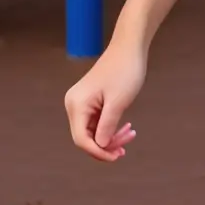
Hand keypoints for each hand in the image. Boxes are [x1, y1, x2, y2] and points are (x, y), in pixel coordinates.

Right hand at [64, 41, 146, 162]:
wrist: (130, 47)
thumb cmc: (125, 71)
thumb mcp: (118, 102)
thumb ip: (107, 126)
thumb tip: (100, 146)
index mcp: (77, 105)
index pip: (81, 140)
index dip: (98, 152)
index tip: (117, 156)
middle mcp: (74, 104)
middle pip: (86, 137)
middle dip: (107, 144)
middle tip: (127, 145)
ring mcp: (81, 102)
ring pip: (93, 130)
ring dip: (111, 136)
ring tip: (131, 134)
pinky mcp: (90, 100)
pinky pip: (97, 121)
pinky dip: (111, 127)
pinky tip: (126, 127)